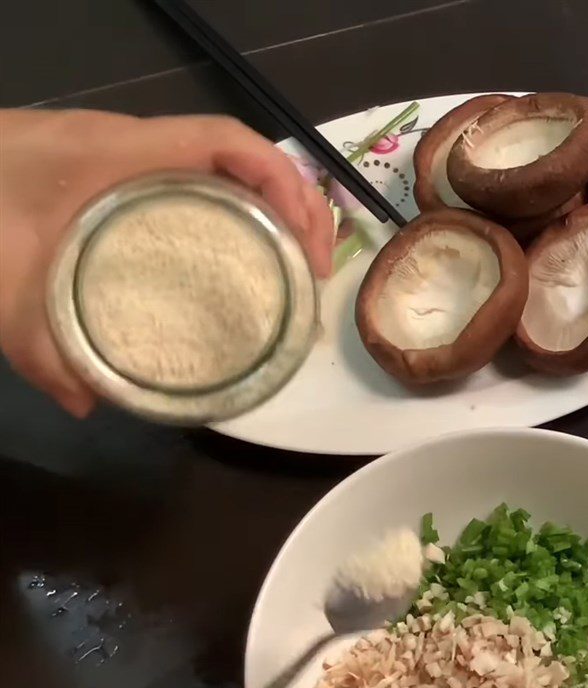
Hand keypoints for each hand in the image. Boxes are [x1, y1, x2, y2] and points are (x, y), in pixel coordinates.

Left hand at [0, 109, 333, 416]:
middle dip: (299, 208)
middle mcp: (140, 147)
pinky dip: (238, 214)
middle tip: (315, 274)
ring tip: (297, 269)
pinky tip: (239, 258)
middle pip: (248, 159)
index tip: (307, 246)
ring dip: (276, 211)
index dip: (284, 184)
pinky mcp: (125, 171)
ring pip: (231, 170)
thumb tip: (91, 403)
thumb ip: (41, 349)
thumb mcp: (2, 289)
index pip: (228, 143)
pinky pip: (200, 182)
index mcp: (122, 155)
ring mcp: (135, 156)